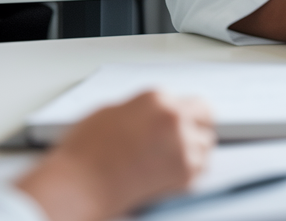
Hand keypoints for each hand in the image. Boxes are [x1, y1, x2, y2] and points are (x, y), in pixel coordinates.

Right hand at [16, 91, 213, 220]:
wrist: (79, 186)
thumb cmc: (84, 153)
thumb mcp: (110, 113)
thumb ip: (140, 110)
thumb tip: (151, 115)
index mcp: (156, 99)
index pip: (189, 101)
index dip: (184, 114)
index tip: (182, 122)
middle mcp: (174, 118)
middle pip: (206, 118)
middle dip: (196, 126)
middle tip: (185, 138)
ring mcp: (182, 146)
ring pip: (206, 144)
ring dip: (194, 150)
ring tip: (171, 158)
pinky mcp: (184, 174)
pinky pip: (200, 169)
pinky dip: (189, 171)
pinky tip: (169, 172)